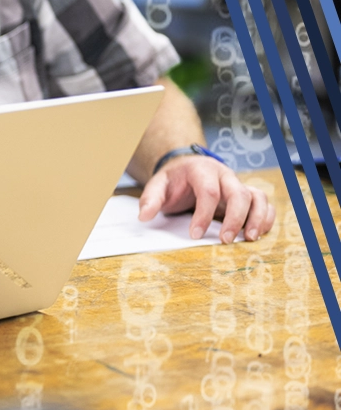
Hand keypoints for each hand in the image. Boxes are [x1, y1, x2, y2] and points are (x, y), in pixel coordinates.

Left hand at [138, 155, 274, 242]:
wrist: (186, 168)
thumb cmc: (174, 180)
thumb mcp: (158, 185)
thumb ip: (150, 199)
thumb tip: (144, 217)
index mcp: (202, 169)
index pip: (208, 191)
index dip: (203, 214)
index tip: (194, 235)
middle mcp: (224, 175)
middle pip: (238, 193)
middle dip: (234, 218)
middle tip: (225, 240)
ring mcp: (238, 184)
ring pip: (257, 197)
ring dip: (257, 218)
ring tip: (249, 239)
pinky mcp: (247, 195)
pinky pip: (264, 204)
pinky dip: (265, 218)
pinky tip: (257, 234)